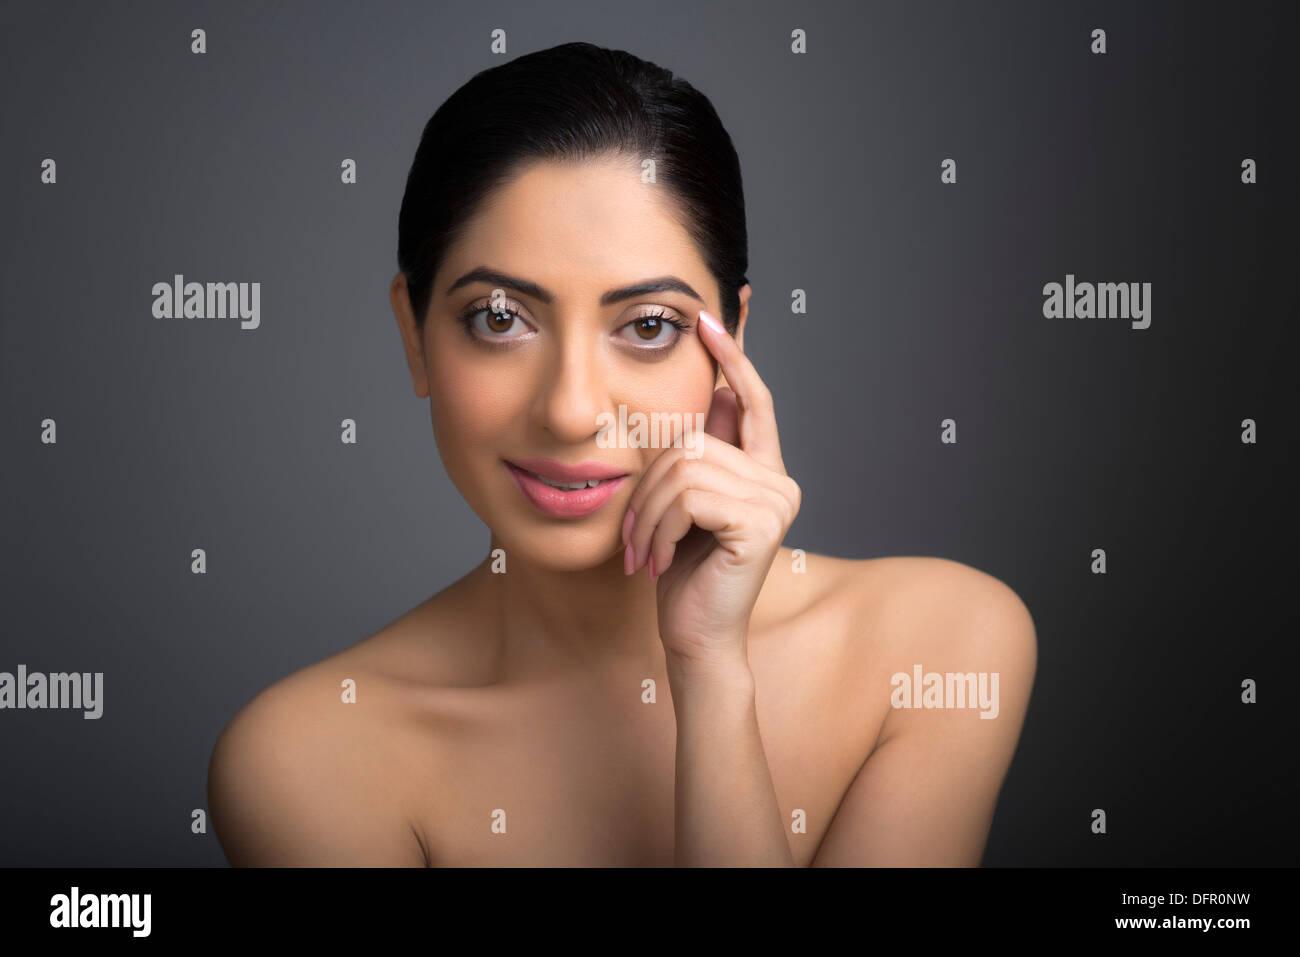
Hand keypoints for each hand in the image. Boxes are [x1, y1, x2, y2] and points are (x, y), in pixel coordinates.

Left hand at [621, 309, 800, 671]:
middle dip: (648, 484)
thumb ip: (696, 453)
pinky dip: (658, 527)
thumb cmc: (681, 572)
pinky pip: (688, 496)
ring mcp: (776, 501)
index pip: (752, 399)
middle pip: (694, 438)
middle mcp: (779, 481)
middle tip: (634, 532)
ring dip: (647, 512)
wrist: (693, 636)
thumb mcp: (680, 503)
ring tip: (643, 550)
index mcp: (764, 470)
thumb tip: (706, 391)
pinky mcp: (760, 523)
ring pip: (684, 467)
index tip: (708, 317)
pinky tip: (657, 560)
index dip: (732, 356)